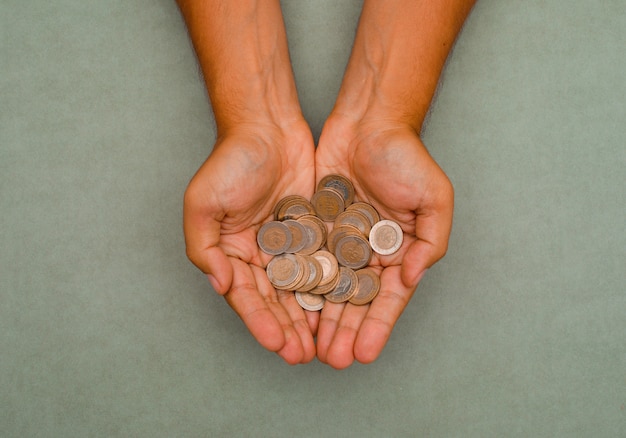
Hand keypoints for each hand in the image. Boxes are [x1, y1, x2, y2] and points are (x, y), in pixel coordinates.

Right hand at [183, 120, 318, 363]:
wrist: (267, 126)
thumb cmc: (230, 161)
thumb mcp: (202, 202)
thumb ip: (204, 247)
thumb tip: (220, 284)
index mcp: (231, 253)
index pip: (246, 295)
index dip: (260, 321)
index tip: (277, 343)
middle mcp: (260, 254)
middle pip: (275, 299)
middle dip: (288, 328)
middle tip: (303, 356)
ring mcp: (288, 244)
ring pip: (301, 288)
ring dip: (309, 316)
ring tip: (323, 344)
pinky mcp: (313, 231)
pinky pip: (323, 263)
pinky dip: (329, 286)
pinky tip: (340, 306)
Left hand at [314, 115, 453, 367]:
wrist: (368, 122)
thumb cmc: (405, 156)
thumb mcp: (434, 196)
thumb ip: (430, 240)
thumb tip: (411, 277)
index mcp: (399, 251)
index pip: (388, 298)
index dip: (377, 327)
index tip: (363, 354)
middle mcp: (369, 252)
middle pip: (355, 301)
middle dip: (345, 331)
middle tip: (332, 360)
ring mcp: (341, 241)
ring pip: (328, 288)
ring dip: (322, 318)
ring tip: (311, 347)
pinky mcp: (316, 227)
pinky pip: (307, 261)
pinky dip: (301, 285)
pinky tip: (292, 309)